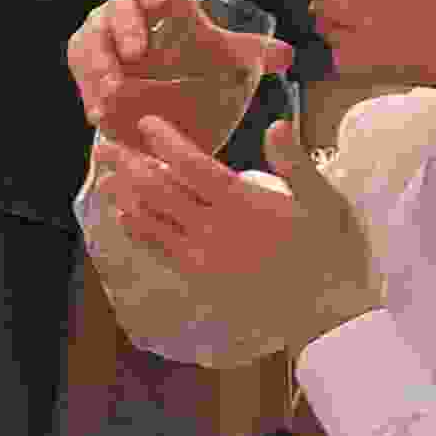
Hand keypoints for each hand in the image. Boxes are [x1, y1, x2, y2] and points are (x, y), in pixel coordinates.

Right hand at [67, 0, 292, 152]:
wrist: (170, 114)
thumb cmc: (200, 75)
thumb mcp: (230, 67)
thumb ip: (253, 56)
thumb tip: (285, 56)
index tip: (160, 0)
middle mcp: (128, 8)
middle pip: (120, 3)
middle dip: (127, 26)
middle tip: (138, 53)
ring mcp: (101, 33)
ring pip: (93, 36)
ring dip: (102, 63)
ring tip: (114, 90)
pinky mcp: (84, 61)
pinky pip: (80, 68)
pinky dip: (89, 90)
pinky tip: (99, 112)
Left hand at [100, 113, 364, 296]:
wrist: (327, 312)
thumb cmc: (330, 251)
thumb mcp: (325, 202)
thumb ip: (297, 163)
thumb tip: (275, 124)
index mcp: (244, 204)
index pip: (192, 164)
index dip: (165, 141)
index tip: (146, 123)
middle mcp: (214, 229)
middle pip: (159, 189)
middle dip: (130, 164)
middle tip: (106, 145)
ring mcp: (202, 257)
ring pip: (151, 219)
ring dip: (125, 194)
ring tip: (105, 174)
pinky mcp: (198, 279)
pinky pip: (158, 249)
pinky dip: (137, 227)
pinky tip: (124, 213)